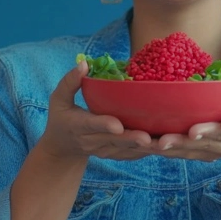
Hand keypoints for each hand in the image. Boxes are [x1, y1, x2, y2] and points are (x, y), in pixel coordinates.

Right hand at [38, 60, 155, 160]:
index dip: (104, 125)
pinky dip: (145, 153)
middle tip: (147, 138)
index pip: (91, 125)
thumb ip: (70, 82)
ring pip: (125, 151)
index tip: (117, 125)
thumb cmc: (61, 117)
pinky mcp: (112, 155)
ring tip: (162, 144)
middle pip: (113, 140)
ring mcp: (103, 150)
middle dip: (130, 139)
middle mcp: (91, 141)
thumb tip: (84, 64)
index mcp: (77, 125)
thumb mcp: (58, 99)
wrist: (62, 146)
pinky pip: (130, 156)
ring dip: (143, 148)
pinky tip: (161, 147)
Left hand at [154, 68, 220, 161]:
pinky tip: (153, 147)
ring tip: (161, 143)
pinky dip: (170, 152)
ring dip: (180, 147)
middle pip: (217, 138)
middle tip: (190, 132)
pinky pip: (186, 154)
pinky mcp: (205, 153)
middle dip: (203, 135)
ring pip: (198, 149)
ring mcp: (219, 149)